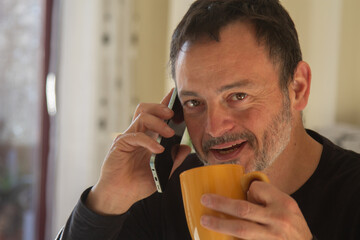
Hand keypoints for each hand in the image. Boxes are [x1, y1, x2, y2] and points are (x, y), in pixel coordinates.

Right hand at [86, 89, 190, 214]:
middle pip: (145, 109)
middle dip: (160, 107)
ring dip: (157, 122)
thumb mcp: (162, 172)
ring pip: (141, 117)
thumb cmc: (139, 183)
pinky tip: (158, 149)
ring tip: (169, 133)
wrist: (121, 196)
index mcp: (147, 137)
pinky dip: (149, 141)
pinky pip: (135, 136)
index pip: (156, 115)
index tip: (175, 95)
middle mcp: (137, 134)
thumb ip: (174, 160)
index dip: (165, 103)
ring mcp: (128, 137)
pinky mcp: (120, 145)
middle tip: (172, 114)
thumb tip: (186, 147)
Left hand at [200, 181, 312, 239]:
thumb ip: (266, 198)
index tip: (242, 192)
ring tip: (205, 221)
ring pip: (242, 230)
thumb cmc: (291, 225)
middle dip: (221, 204)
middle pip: (243, 210)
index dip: (248, 189)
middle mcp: (279, 220)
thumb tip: (239, 189)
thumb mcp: (286, 206)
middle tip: (205, 200)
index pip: (258, 189)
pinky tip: (217, 238)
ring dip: (221, 226)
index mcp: (283, 203)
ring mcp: (272, 238)